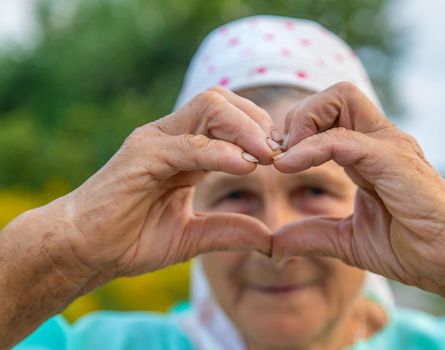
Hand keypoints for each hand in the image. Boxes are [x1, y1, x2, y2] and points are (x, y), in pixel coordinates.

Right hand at [59, 86, 277, 280]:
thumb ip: (229, 231)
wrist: (83, 251)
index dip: (259, 132)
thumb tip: (270, 239)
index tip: (282, 158)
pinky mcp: (141, 157)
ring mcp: (154, 142)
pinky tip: (244, 167)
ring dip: (245, 129)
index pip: (228, 118)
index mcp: (183, 149)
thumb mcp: (192, 237)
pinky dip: (220, 153)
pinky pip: (189, 144)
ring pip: (208, 109)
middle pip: (221, 100)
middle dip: (256, 121)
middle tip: (279, 152)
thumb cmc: (131, 239)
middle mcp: (170, 137)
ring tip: (268, 156)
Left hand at [271, 82, 444, 291]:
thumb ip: (311, 235)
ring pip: (339, 98)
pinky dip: (309, 148)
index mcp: (367, 153)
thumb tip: (274, 244)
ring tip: (287, 159)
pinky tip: (288, 167)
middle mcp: (378, 140)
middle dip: (299, 116)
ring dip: (303, 122)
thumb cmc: (410, 247)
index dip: (295, 132)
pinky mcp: (392, 158)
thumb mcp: (347, 240)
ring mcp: (387, 145)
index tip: (276, 162)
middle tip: (282, 153)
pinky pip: (341, 138)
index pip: (329, 114)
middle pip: (335, 94)